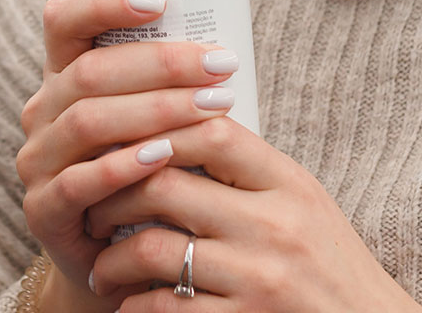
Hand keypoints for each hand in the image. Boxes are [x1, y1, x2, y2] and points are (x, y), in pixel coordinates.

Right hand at [15, 0, 240, 308]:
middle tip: (221, 63)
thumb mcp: (154, 119)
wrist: (122, 257)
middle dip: (161, 64)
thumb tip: (221, 40)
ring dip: (155, 111)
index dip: (106, 1)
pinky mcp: (43, 211)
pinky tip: (165, 157)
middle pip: (90, 71)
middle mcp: (43, 110)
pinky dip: (123, 166)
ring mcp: (37, 160)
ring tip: (211, 107)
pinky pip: (79, 181)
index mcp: (63, 74)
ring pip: (86, 121)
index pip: (65, 17)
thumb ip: (166, 82)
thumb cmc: (153, 172)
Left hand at [85, 117, 421, 311]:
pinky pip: (167, 308)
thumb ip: (247, 172)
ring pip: (154, 249)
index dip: (153, 129)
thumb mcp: (302, 206)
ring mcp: (261, 278)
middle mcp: (275, 225)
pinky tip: (127, 305)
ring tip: (102, 265)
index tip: (121, 144)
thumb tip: (172, 126)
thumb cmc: (329, 267)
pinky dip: (135, 306)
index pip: (209, 131)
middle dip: (114, 194)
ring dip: (113, 258)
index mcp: (287, 183)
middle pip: (166, 184)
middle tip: (93, 207)